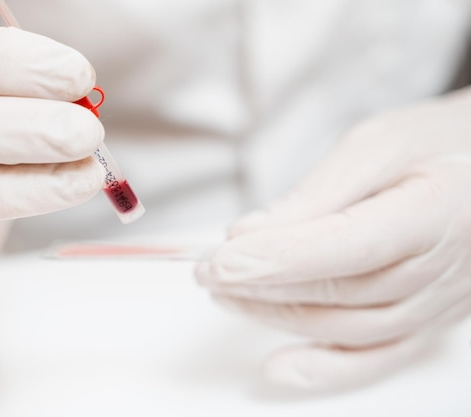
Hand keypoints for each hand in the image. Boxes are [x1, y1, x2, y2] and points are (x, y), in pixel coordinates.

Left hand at [196, 87, 470, 389]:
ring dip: (277, 315)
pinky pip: (375, 357)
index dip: (280, 257)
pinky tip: (278, 367)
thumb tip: (252, 234)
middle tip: (207, 270)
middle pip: (340, 291)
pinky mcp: (426, 321)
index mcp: (437, 211)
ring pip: (346, 327)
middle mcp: (443, 269)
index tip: (221, 260)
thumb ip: (317, 192)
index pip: (349, 245)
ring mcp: (437, 303)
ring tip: (225, 293)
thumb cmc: (437, 145)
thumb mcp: (378, 144)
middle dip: (262, 283)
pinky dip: (325, 368)